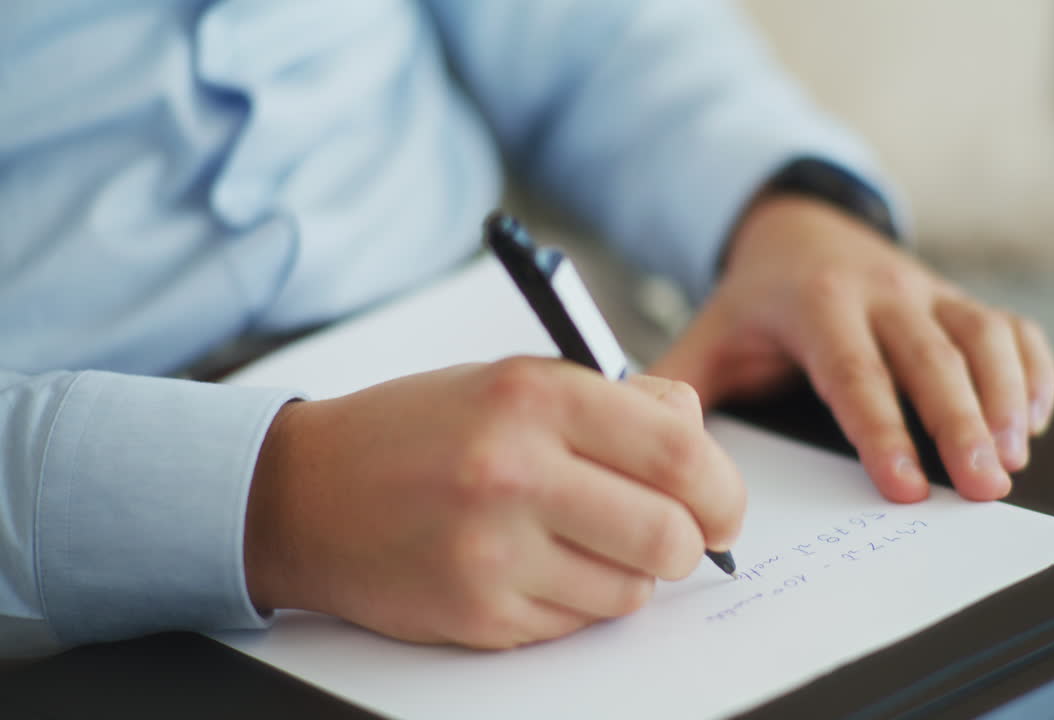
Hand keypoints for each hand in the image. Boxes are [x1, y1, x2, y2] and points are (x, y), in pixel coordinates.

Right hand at [244, 358, 743, 648]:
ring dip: (632, 574)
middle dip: (690, 543)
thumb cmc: (419, 430)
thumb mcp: (513, 380)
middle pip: (670, 535)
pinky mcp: (477, 612)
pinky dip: (579, 601)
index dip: (721, 485)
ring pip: (631, 590)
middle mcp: (515, 470)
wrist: (303, 492)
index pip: (679, 449)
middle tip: (677, 536)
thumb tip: (696, 432)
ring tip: (589, 543)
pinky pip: (577, 623)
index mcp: (535, 396)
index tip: (723, 505)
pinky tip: (539, 567)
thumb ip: (615, 401)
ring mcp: (493, 550)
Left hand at [650, 193, 1053, 501]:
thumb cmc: (755, 301)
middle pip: (931, 359)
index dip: (881, 431)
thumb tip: (647, 449)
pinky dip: (1035, 369)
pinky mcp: (959, 298)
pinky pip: (1013, 327)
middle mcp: (880, 292)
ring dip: (1007, 397)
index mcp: (815, 305)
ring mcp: (928, 291)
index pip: (853, 373)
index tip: (902, 487)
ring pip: (983, 336)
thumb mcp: (707, 335)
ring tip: (1015, 458)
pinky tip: (1036, 417)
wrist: (798, 230)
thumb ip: (678, 388)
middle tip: (985, 487)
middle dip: (962, 424)